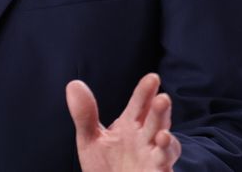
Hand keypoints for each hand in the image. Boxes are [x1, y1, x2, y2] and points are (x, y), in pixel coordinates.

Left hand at [66, 73, 181, 171]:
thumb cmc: (104, 166)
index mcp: (130, 125)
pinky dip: (164, 162)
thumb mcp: (90, 139)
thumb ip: (84, 115)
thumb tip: (73, 84)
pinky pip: (164, 168)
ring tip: (162, 136)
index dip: (146, 92)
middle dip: (160, 111)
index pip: (139, 104)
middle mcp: (145, 139)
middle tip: (162, 99)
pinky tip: (160, 157)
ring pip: (167, 146)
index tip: (152, 78)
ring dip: (168, 141)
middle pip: (156, 122)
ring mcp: (153, 158)